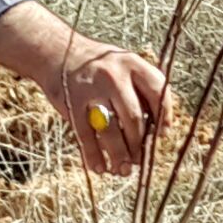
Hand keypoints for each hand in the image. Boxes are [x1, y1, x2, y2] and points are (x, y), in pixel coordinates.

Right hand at [0, 2, 175, 176]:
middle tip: (139, 161)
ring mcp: (91, 89)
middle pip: (133, 116)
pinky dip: (93, 155)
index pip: (157, 90)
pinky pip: (85, 135)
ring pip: (110, 130)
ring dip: (119, 155)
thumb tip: (156, 131)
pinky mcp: (71, 103)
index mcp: (132, 63)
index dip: (164, 115)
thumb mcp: (124, 65)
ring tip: (124, 170)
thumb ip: (140, 91)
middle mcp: (113, 75)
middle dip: (138, 144)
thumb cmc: (99, 66)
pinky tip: (99, 167)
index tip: (162, 135)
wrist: (57, 52)